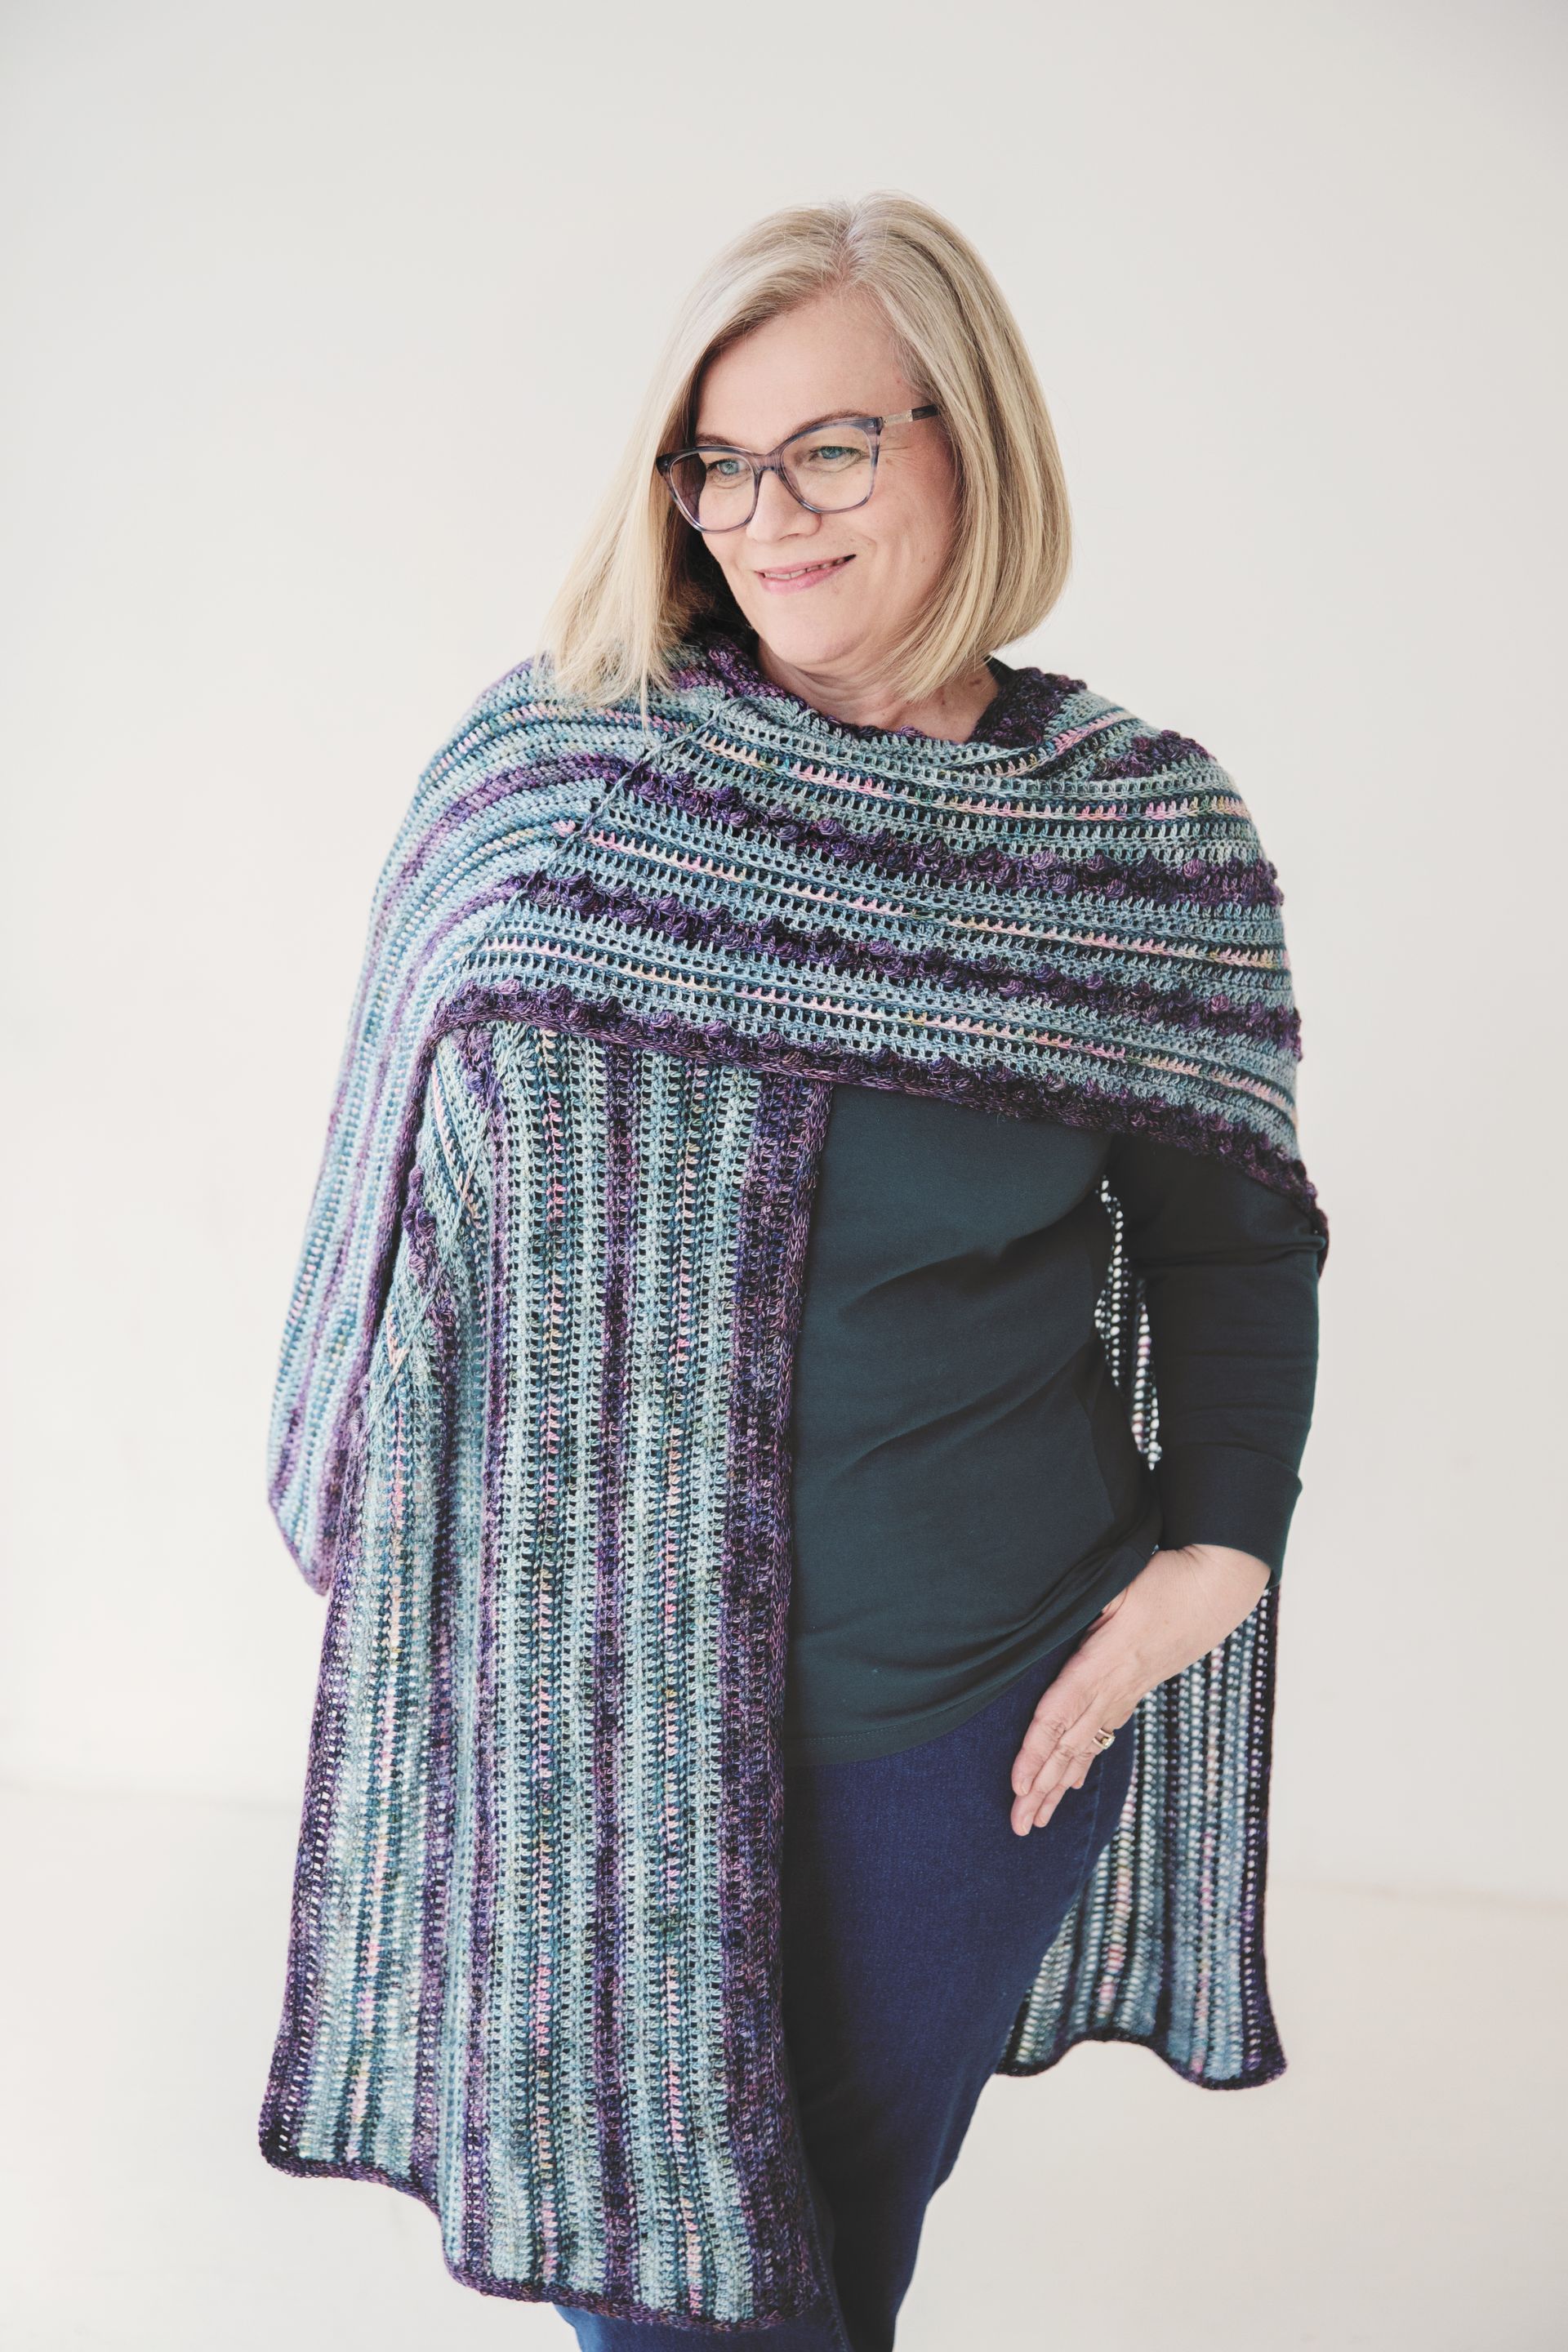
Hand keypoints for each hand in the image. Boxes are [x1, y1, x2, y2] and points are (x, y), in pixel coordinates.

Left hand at [1007, 1544, 1271, 1836]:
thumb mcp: (1116, 1585)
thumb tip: (1049, 1620)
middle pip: (1069, 1746)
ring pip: (1086, 1747)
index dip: (1036, 1751)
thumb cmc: (1166, 1579)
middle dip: (1042, 1788)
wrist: (1218, 1585)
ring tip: (1036, 1820)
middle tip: (1017, 1825)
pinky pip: (1104, 1732)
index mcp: (1103, 1663)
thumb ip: (1084, 1607)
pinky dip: (1084, 1761)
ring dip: (1058, 1785)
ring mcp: (1127, 1691)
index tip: (1017, 1785)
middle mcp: (1114, 1687)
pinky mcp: (1136, 1688)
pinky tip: (1071, 1782)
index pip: (1059, 1715)